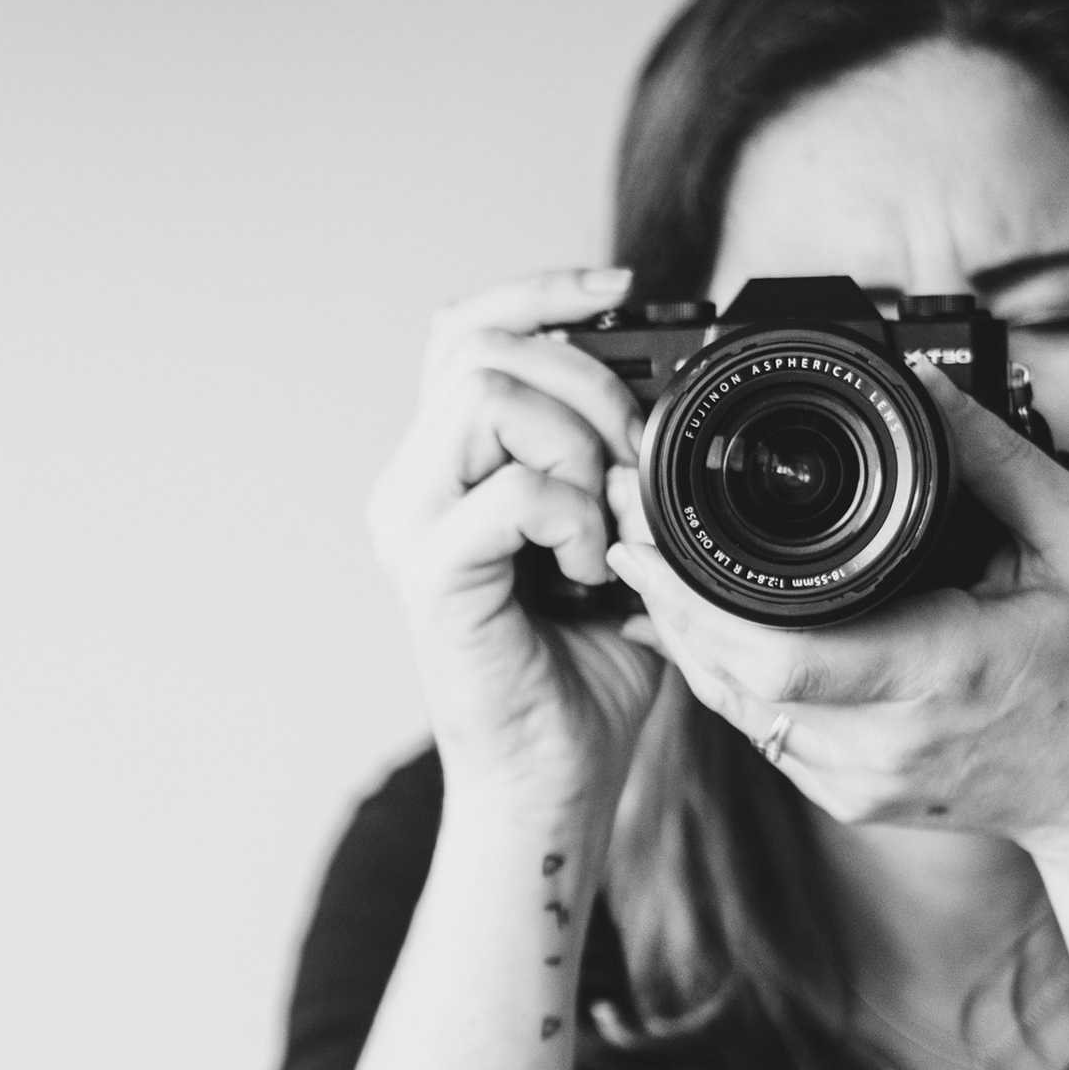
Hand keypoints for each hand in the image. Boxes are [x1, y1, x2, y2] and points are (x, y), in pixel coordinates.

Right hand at [368, 268, 665, 810]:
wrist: (556, 779)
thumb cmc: (588, 665)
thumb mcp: (618, 536)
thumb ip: (617, 462)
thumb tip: (659, 391)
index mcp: (448, 465)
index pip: (465, 330)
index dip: (540, 291)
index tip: (625, 289)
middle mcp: (412, 484)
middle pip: (480, 347)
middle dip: (585, 377)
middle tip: (634, 458)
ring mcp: (409, 526)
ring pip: (484, 396)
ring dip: (577, 441)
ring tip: (609, 517)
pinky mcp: (429, 576)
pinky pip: (512, 491)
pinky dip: (575, 516)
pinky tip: (594, 569)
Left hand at [607, 358, 1068, 859]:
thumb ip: (999, 456)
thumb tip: (924, 382)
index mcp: (945, 672)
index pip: (783, 656)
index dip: (694, 601)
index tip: (647, 535)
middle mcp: (890, 743)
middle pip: (732, 682)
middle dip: (664, 602)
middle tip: (625, 525)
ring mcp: (862, 782)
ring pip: (734, 710)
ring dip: (682, 635)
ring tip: (645, 559)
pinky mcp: (849, 798)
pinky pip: (760, 732)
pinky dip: (721, 673)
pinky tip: (695, 620)